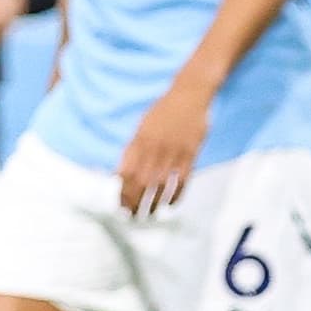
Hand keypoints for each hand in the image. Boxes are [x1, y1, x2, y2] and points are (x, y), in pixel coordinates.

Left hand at [116, 80, 211, 214]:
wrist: (189, 94)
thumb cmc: (164, 110)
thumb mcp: (142, 126)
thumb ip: (133, 149)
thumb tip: (121, 174)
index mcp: (139, 141)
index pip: (125, 173)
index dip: (122, 192)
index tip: (120, 205)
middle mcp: (154, 148)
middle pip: (141, 183)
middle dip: (134, 203)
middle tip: (132, 216)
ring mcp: (173, 152)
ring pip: (160, 185)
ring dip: (153, 203)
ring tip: (149, 215)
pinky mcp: (190, 154)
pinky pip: (182, 181)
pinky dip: (176, 195)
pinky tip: (170, 204)